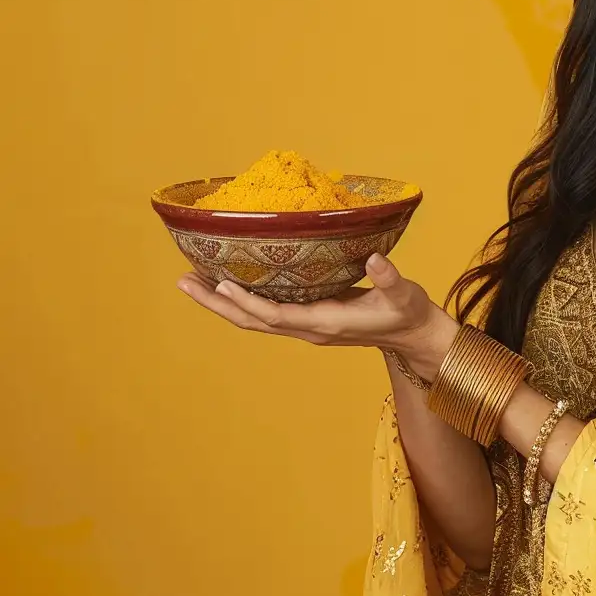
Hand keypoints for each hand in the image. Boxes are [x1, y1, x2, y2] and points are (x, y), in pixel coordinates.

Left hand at [177, 252, 460, 382]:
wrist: (412, 336)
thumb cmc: (408, 312)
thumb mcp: (404, 294)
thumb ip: (389, 278)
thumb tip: (374, 259)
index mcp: (325, 322)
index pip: (276, 315)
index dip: (248, 302)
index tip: (222, 285)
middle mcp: (307, 328)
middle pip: (252, 321)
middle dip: (216, 303)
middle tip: (184, 281)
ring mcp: (305, 326)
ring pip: (254, 319)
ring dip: (221, 303)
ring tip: (193, 282)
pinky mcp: (307, 319)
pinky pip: (265, 314)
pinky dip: (241, 301)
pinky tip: (229, 286)